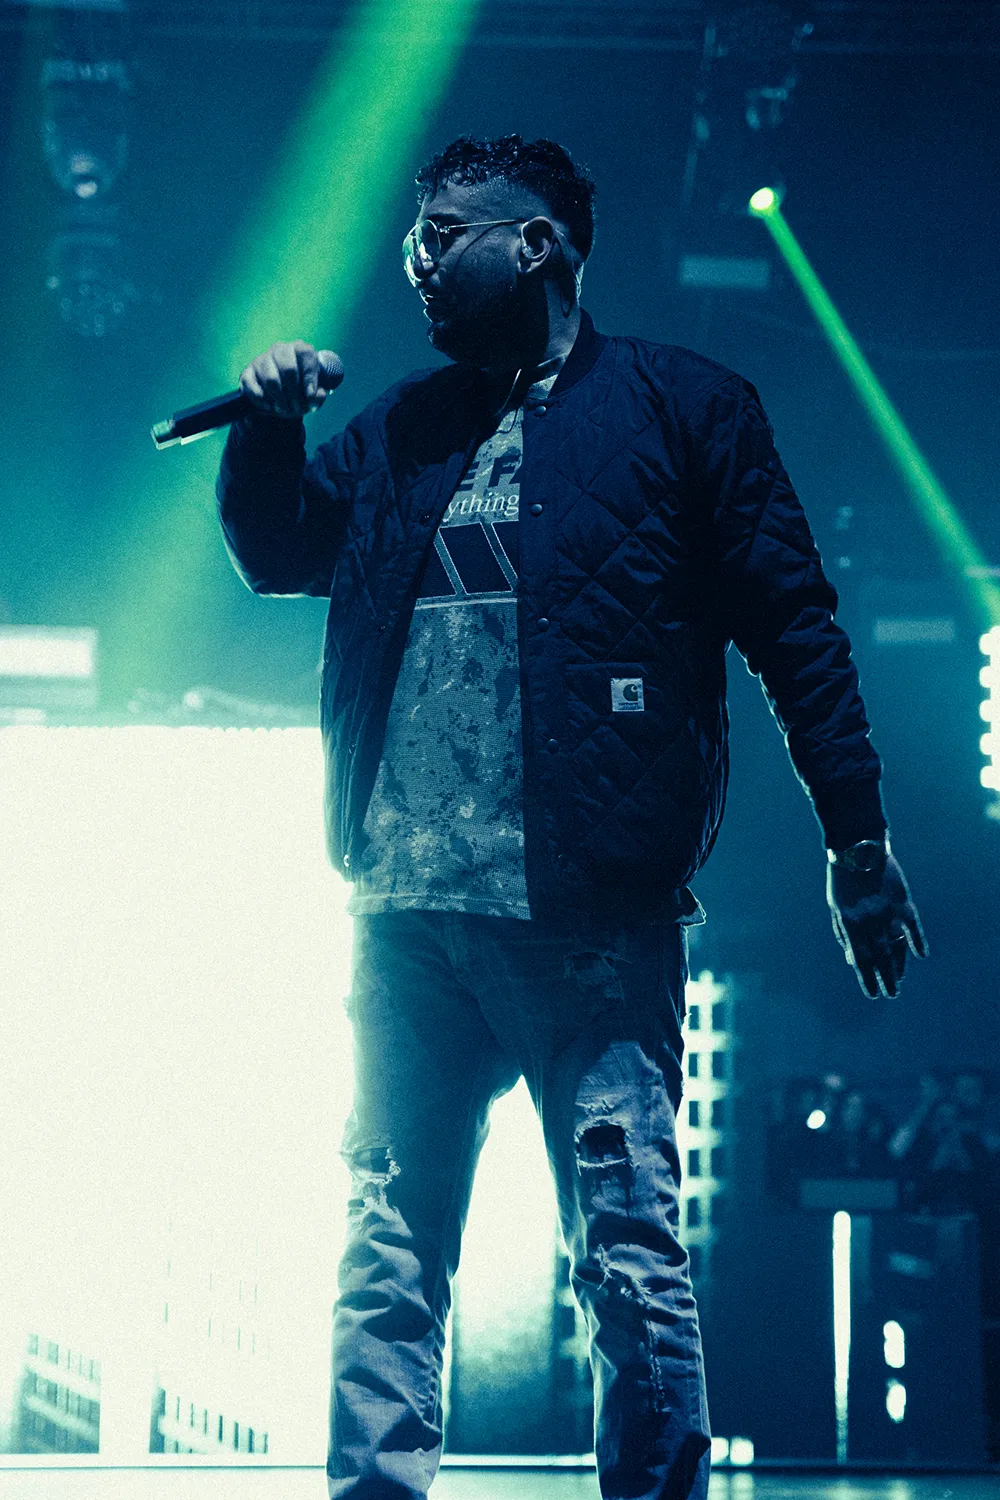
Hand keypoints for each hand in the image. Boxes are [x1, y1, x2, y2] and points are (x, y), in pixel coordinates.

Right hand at [239, 340, 338, 418]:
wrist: (279, 397)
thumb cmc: (300, 391)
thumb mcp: (313, 394)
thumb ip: (318, 395)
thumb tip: (315, 396)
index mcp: (299, 349)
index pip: (306, 354)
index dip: (309, 377)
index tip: (310, 396)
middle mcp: (280, 349)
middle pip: (289, 369)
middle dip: (294, 393)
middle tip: (296, 408)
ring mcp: (262, 359)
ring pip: (271, 379)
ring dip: (279, 399)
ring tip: (284, 409)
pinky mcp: (248, 372)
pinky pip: (252, 385)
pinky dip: (261, 399)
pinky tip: (269, 406)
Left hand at [827, 850, 926, 998]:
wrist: (858, 849)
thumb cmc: (843, 880)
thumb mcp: (836, 907)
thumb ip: (843, 934)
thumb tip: (851, 961)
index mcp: (850, 925)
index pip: (860, 960)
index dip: (867, 979)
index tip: (873, 995)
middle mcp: (869, 923)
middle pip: (880, 959)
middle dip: (886, 980)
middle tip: (892, 994)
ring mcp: (888, 913)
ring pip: (897, 947)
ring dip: (900, 966)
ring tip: (900, 981)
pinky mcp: (903, 902)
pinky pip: (913, 927)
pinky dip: (918, 941)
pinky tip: (921, 954)